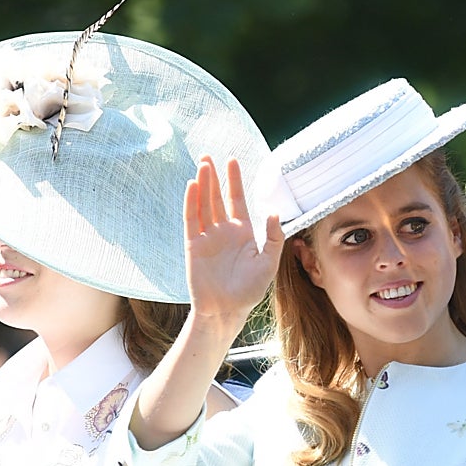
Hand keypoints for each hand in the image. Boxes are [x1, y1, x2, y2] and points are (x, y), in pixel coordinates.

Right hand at [183, 156, 284, 325]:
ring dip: (202, 184)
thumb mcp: (268, 263)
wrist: (227, 310)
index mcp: (242, 233)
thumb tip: (274, 212)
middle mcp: (223, 231)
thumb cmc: (249, 290)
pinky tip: (192, 186)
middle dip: (213, 177)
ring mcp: (207, 237)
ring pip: (203, 204)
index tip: (232, 161)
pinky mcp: (193, 245)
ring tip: (202, 164)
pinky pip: (191, 220)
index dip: (234, 181)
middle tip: (208, 156)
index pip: (236, 200)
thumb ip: (273, 238)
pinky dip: (192, 202)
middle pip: (216, 198)